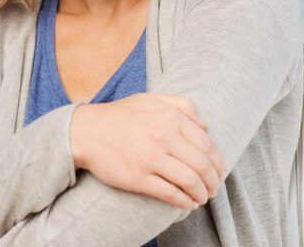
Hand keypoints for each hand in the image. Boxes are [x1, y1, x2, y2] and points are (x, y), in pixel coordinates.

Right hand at [69, 93, 225, 210]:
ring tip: (203, 197)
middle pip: (202, 165)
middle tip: (214, 188)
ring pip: (190, 181)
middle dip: (213, 181)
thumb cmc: (118, 116)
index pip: (207, 145)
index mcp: (170, 117)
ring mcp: (151, 158)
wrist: (85, 131)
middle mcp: (164, 136)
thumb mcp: (150, 99)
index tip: (218, 171)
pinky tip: (189, 204)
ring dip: (202, 194)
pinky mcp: (139, 178)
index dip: (217, 162)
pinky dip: (185, 202)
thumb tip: (205, 125)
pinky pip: (171, 194)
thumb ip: (181, 106)